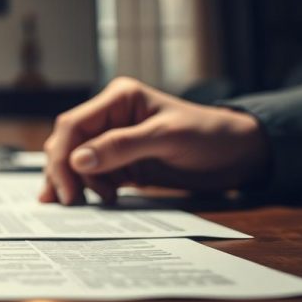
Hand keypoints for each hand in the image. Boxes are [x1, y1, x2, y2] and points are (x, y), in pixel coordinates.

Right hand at [39, 77, 269, 204]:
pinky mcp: (122, 161)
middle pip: (68, 142)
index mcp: (118, 98)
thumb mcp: (166, 138)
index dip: (63, 155)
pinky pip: (94, 174)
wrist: (237, 155)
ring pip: (76, 160)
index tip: (67, 188)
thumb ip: (121, 147)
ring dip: (76, 182)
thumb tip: (77, 159)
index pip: (74, 124)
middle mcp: (111, 116)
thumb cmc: (207, 135)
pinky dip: (89, 188)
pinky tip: (95, 201)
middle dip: (63, 171)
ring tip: (86, 203)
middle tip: (68, 202)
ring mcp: (115, 140)